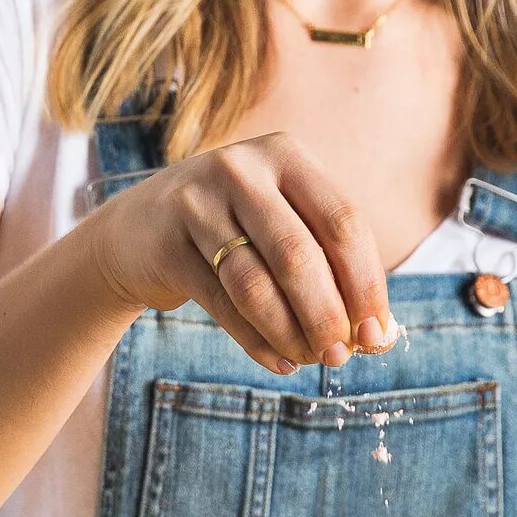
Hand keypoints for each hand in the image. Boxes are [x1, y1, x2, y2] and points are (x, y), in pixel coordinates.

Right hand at [79, 131, 394, 376]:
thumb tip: (377, 336)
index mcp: (287, 155)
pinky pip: (221, 304)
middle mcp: (242, 169)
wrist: (139, 230)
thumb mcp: (283, 223)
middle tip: (340, 356)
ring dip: (290, 333)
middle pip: (300, 255)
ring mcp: (198, 202)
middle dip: (328, 315)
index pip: (344, 222)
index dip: (366, 283)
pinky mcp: (167, 243)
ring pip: (256, 284)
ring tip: (308, 360)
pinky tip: (279, 361)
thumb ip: (329, 265)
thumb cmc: (236, 231)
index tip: (376, 333)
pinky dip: (256, 340)